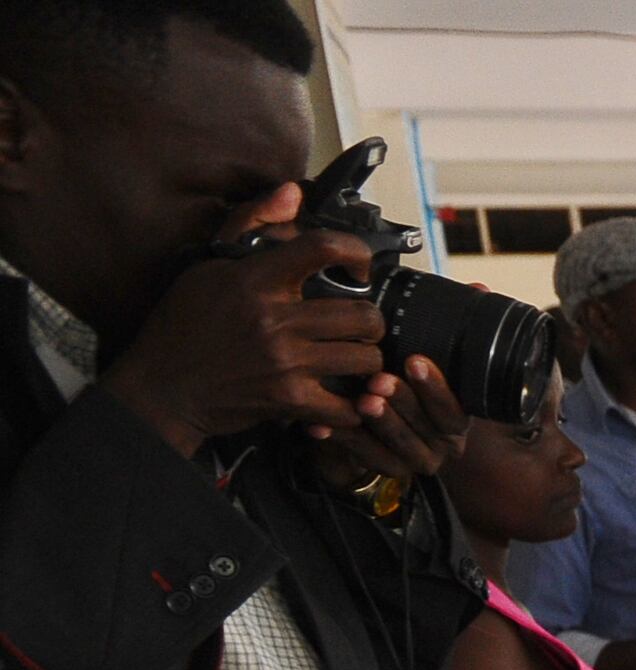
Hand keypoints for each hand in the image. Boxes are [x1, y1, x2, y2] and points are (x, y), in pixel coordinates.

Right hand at [99, 226, 384, 453]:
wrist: (162, 386)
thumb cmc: (185, 322)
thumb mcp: (209, 264)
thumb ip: (253, 225)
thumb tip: (293, 192)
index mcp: (256, 279)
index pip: (323, 248)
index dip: (356, 253)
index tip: (358, 268)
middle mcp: (275, 318)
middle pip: (365, 315)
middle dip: (369, 321)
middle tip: (358, 326)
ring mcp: (285, 362)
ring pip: (366, 359)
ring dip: (365, 361)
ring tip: (349, 358)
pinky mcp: (289, 400)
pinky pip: (349, 407)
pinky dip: (354, 407)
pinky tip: (344, 398)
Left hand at [317, 350, 468, 483]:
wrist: (376, 428)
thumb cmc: (394, 389)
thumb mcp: (409, 376)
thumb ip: (412, 365)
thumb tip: (403, 330)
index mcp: (454, 420)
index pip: (452, 408)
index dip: (435, 388)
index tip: (415, 361)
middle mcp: (444, 444)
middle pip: (427, 426)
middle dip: (403, 401)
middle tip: (379, 380)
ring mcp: (418, 460)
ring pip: (401, 443)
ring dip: (381, 421)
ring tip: (361, 401)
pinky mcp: (390, 470)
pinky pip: (367, 456)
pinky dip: (344, 438)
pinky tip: (323, 425)